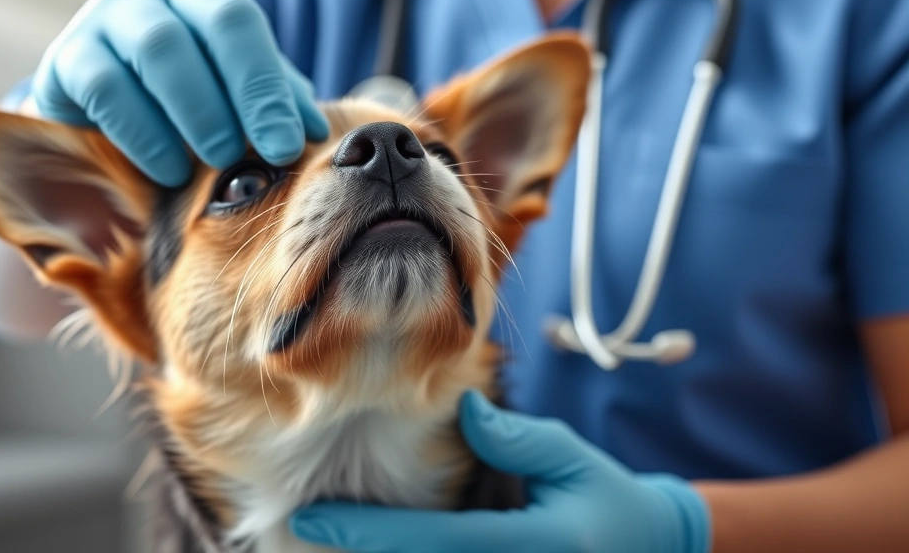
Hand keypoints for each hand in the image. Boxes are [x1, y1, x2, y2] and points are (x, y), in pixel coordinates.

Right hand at [32, 0, 328, 185]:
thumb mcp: (239, 97)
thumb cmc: (194, 104)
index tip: (287, 146)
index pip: (236, 22)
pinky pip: (103, 90)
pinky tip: (166, 170)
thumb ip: (276, 104)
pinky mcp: (65, 63)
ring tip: (205, 168)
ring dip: (185, 118)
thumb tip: (316, 132)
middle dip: (221, 105)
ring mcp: (100, 24)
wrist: (110, 119)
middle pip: (186, 36)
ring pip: (149, 55)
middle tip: (240, 158)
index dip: (262, 86)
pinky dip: (140, 135)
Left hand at [290, 391, 710, 552]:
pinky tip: (373, 552)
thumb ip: (518, 438)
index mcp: (528, 549)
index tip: (314, 520)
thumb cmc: (607, 501)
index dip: (364, 534)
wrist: (649, 551)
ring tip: (327, 542)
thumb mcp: (571, 458)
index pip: (427, 544)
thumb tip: (463, 412)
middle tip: (302, 533)